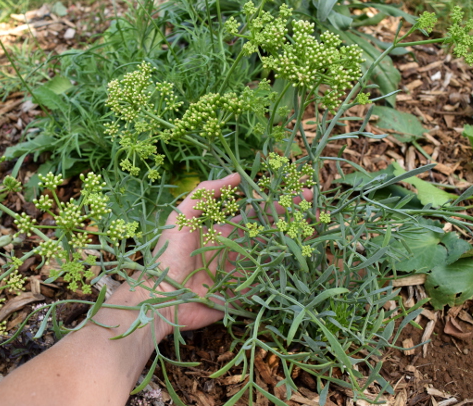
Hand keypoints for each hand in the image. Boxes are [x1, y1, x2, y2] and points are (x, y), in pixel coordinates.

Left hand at [148, 173, 313, 337]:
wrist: (159, 297)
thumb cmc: (168, 255)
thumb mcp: (182, 217)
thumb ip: (205, 194)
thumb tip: (236, 175)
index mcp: (223, 231)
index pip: (254, 212)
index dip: (274, 200)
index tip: (293, 190)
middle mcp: (236, 249)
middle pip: (269, 230)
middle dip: (290, 216)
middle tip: (313, 202)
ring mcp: (241, 271)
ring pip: (272, 253)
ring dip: (292, 240)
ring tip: (313, 225)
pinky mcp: (243, 293)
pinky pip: (267, 280)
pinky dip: (283, 270)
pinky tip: (300, 258)